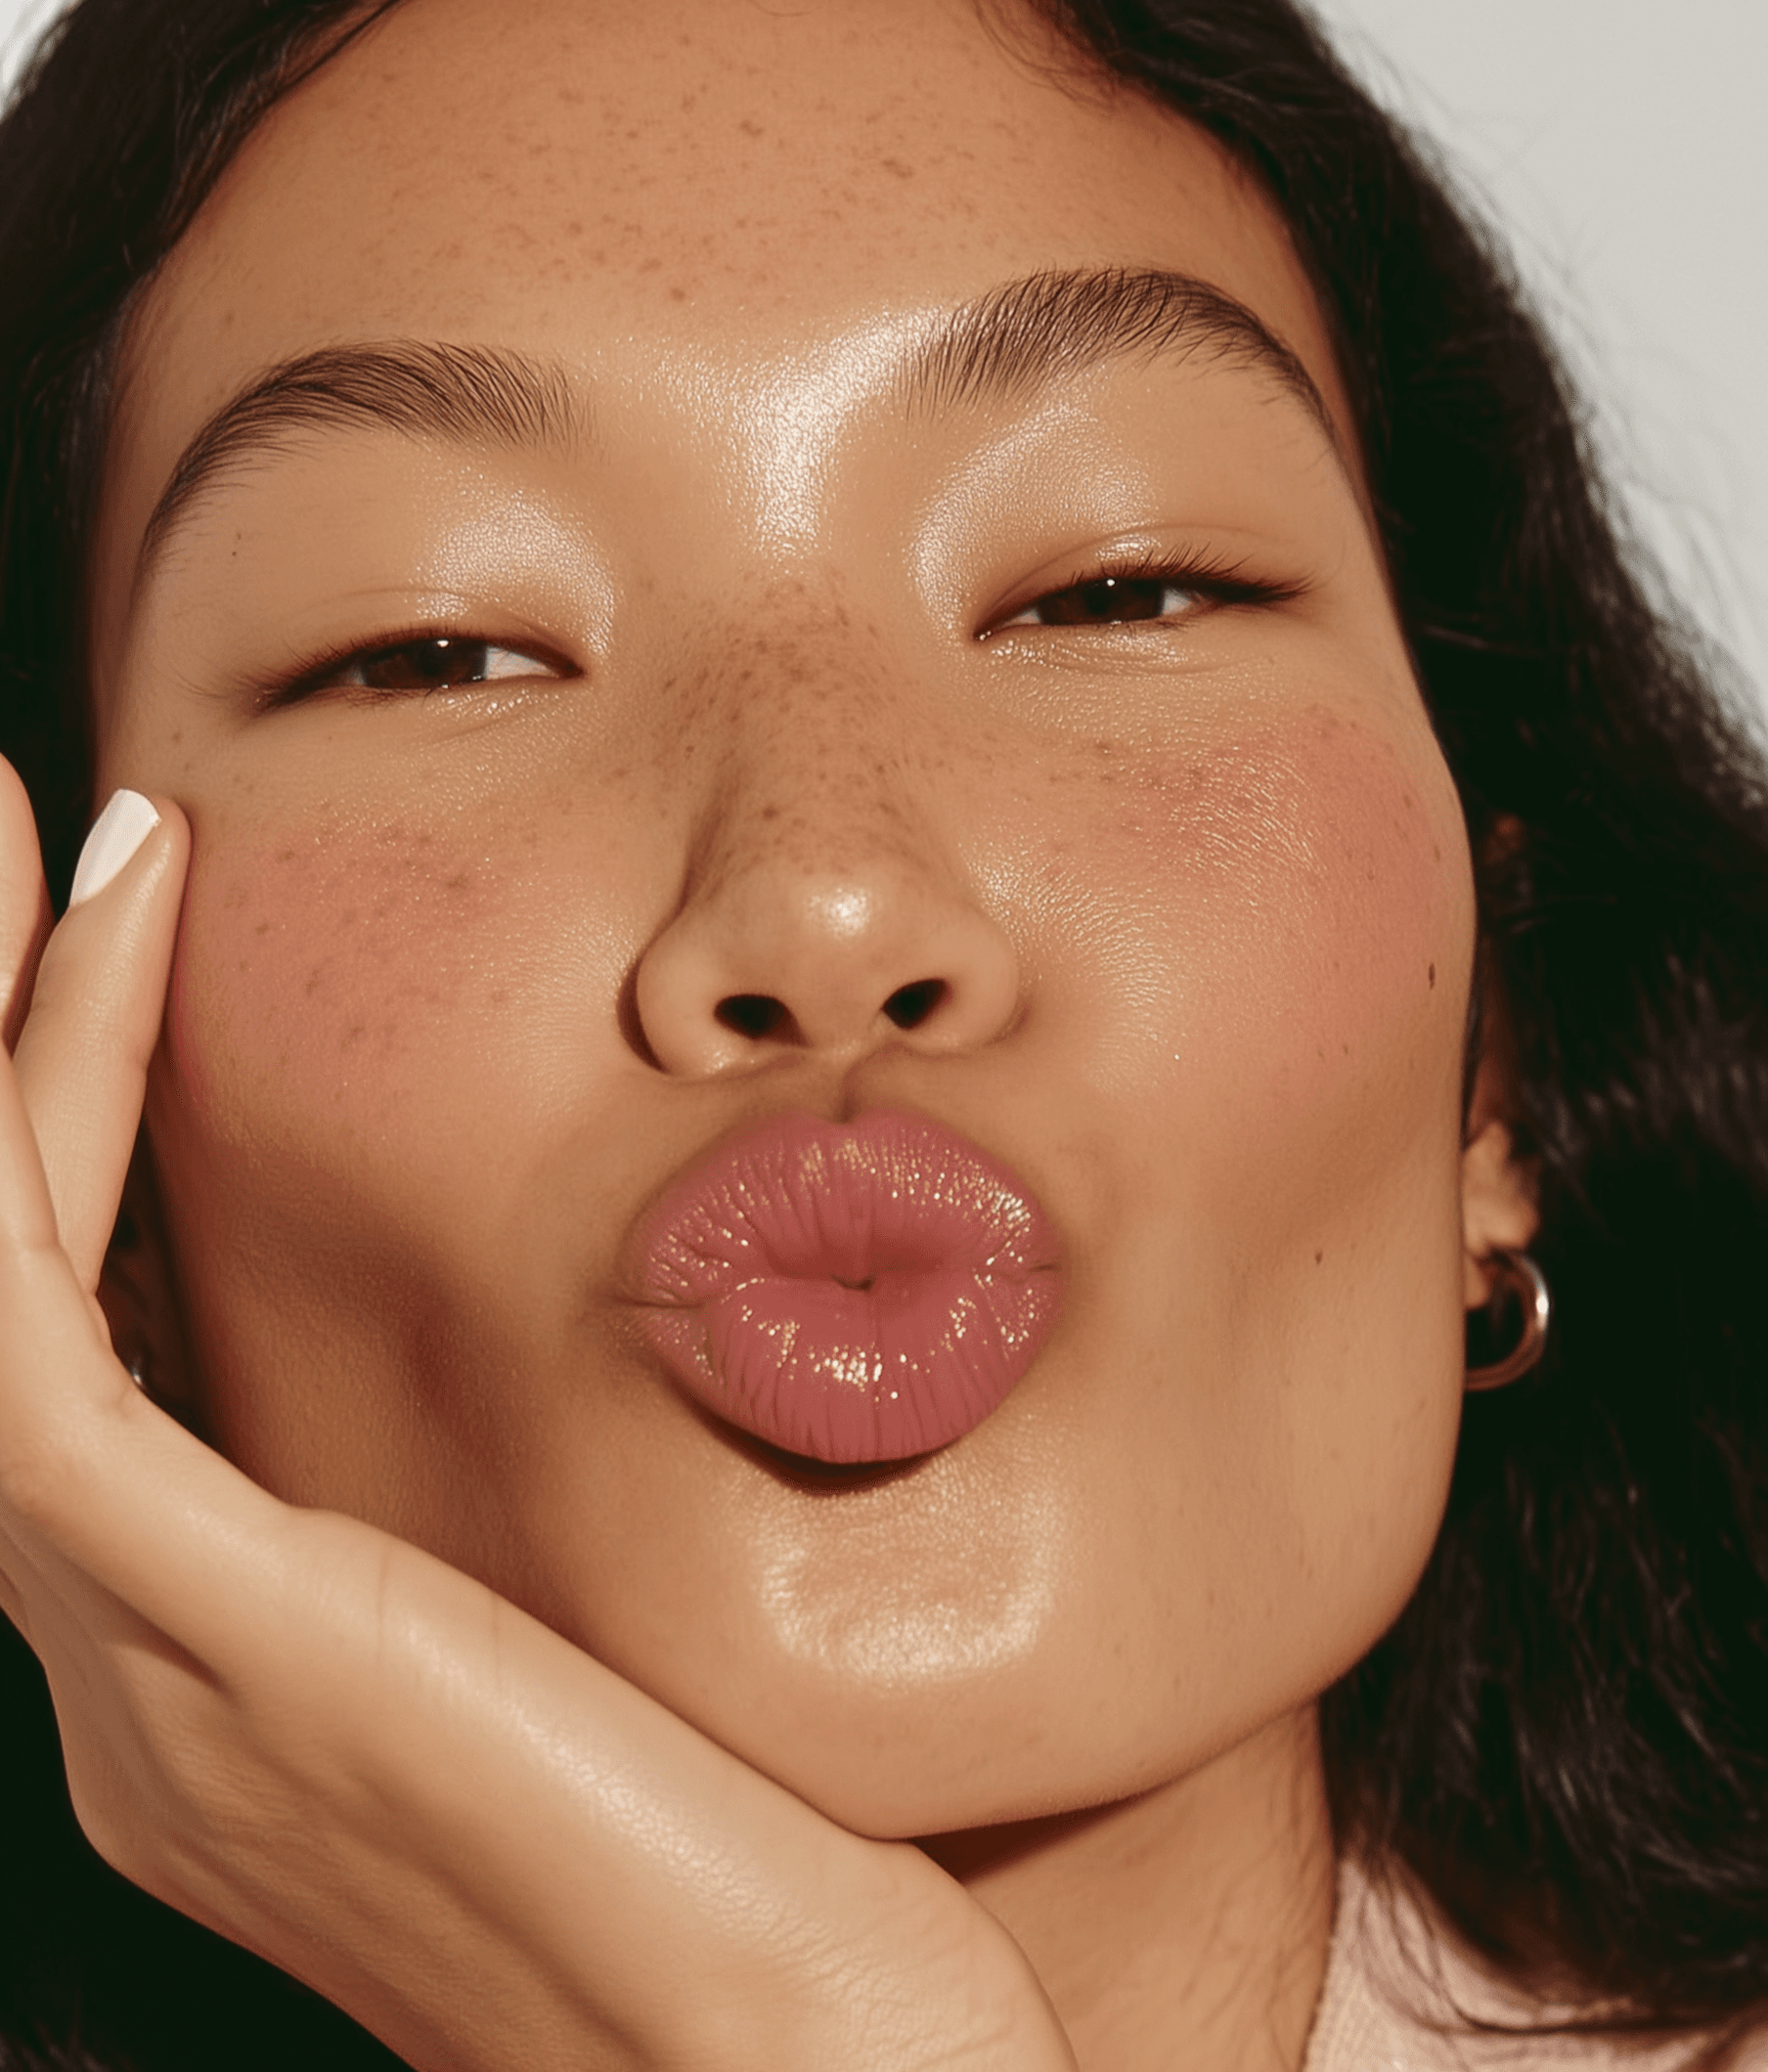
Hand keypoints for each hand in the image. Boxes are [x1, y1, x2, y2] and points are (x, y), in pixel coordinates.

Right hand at [0, 760, 1075, 2071]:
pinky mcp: (218, 1632)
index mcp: (227, 1677)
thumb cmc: (764, 1887)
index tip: (129, 948)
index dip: (69, 1144)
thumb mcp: (593, 1651)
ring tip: (37, 843)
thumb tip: (574, 1351)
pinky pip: (35, 1328)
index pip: (85, 1358)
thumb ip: (509, 1527)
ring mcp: (152, 1663)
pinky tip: (125, 937)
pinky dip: (43, 1109)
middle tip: (23, 853)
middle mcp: (142, 1673)